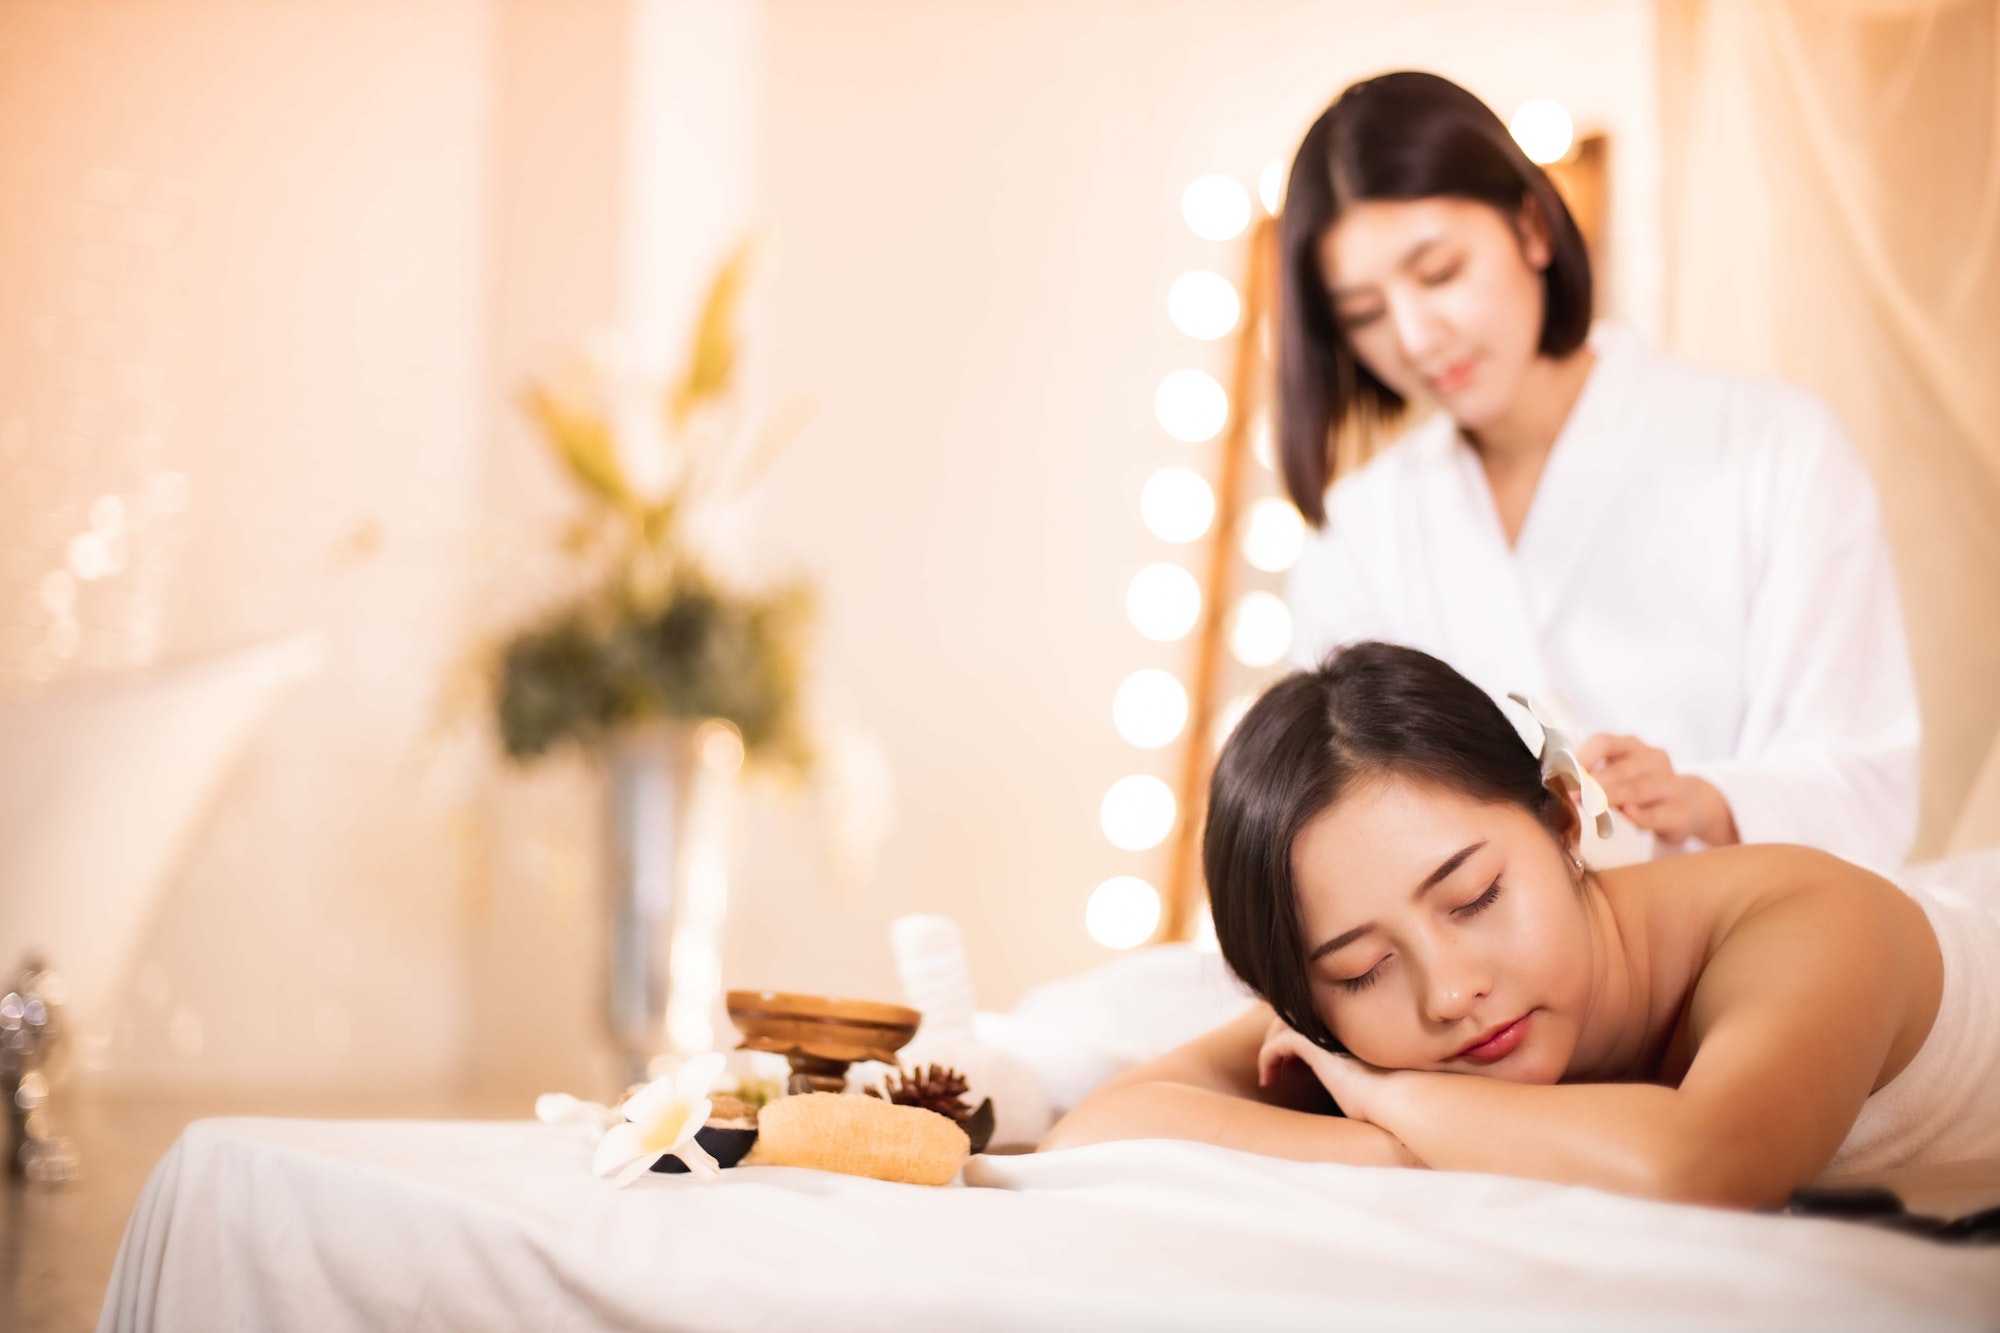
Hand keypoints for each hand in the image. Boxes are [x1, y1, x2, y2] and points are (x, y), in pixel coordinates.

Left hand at [1257, 1017, 1403, 1126]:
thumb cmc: (1398, 1101)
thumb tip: (1361, 1091)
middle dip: (1284, 1037)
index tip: (1296, 1065)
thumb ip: (1367, 1078)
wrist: (1403, 1099)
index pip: (1318, 1019)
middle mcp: (1341, 1026)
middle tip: (1280, 1068)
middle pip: (1298, 1017)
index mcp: (1356, 1029)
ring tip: (1269, 1077)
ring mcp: (1328, 1033)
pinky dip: (1268, 1057)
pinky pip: (1280, 1044)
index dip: (1303, 1035)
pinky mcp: (1315, 1046)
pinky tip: (1268, 1080)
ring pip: (1284, 1027)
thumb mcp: (1380, 1085)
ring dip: (1273, 1049)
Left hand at [1574, 733, 1738, 846]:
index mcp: (1633, 746)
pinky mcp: (1681, 811)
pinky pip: (1658, 813)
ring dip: (1612, 798)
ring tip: (1591, 806)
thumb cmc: (1641, 788)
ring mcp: (1671, 784)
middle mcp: (1654, 759)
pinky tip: (1627, 815)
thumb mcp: (1620, 775)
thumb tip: (1559, 783)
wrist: (1691, 805)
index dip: (1583, 757)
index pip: (1604, 742)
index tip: (1565, 775)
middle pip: (1620, 769)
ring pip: (1638, 790)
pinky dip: (1641, 815)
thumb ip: (1594, 775)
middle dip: (1594, 783)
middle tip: (1572, 796)